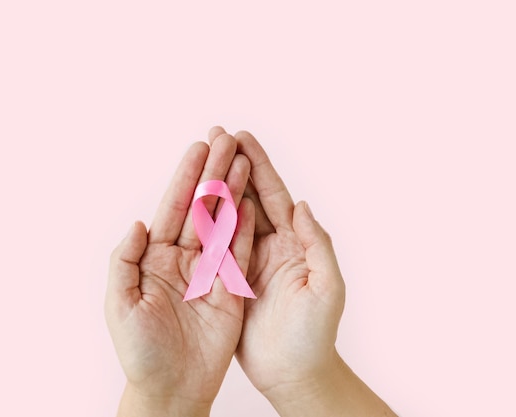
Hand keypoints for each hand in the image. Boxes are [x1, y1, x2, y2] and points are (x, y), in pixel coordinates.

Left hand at [105, 134, 254, 416]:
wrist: (170, 388)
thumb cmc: (138, 350)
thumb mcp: (120, 303)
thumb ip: (125, 260)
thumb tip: (139, 222)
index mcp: (155, 258)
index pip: (174, 209)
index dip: (185, 178)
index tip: (199, 148)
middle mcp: (184, 259)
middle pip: (201, 208)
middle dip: (213, 174)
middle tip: (226, 140)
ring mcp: (209, 273)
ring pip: (223, 224)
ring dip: (233, 193)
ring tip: (244, 161)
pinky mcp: (231, 291)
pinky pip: (241, 254)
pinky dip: (247, 229)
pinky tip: (253, 203)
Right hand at [208, 127, 395, 416]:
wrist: (294, 372)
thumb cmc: (316, 335)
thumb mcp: (327, 289)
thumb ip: (319, 246)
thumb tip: (303, 206)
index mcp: (295, 243)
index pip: (274, 196)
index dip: (259, 166)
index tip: (241, 137)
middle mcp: (271, 246)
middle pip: (247, 197)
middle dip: (231, 166)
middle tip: (213, 136)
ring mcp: (248, 261)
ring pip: (227, 216)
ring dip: (213, 188)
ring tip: (197, 161)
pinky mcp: (229, 280)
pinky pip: (213, 246)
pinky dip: (202, 223)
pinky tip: (188, 206)